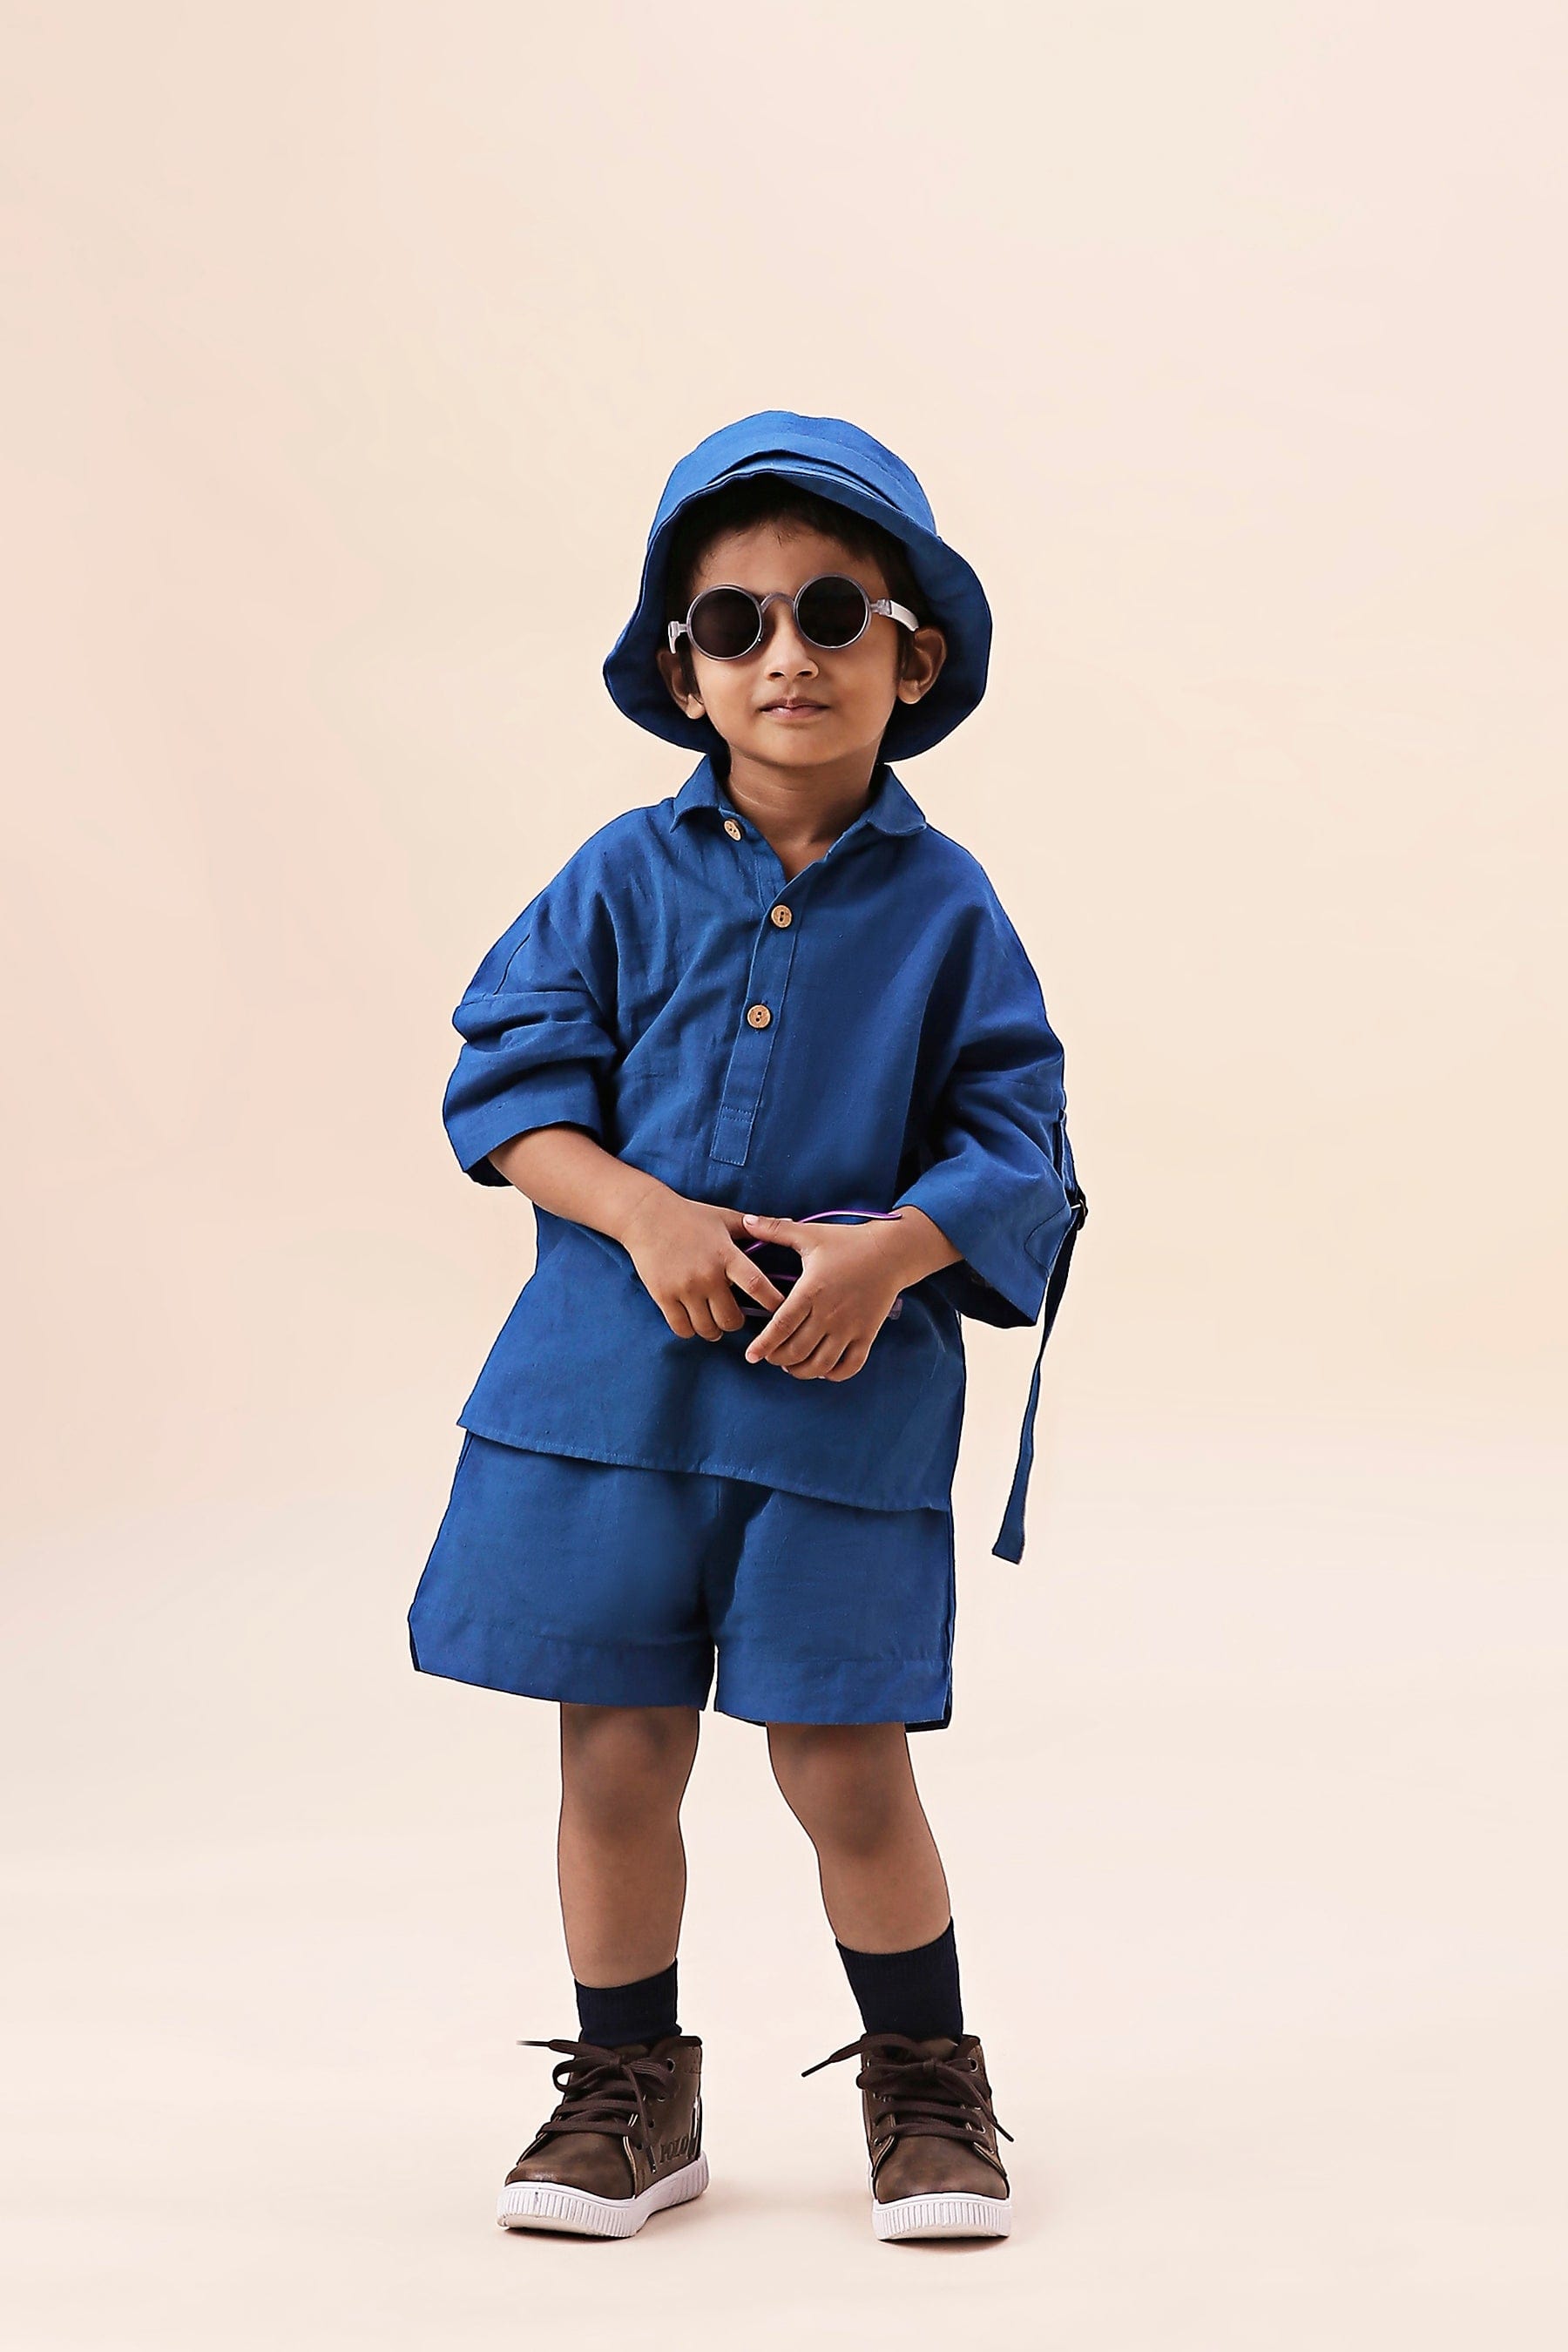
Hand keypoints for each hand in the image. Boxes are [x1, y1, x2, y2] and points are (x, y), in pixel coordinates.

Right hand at [619, 1189, 787, 1341]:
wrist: (645, 1215)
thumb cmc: (690, 1216)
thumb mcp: (724, 1218)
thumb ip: (755, 1227)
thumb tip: (789, 1221)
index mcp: (726, 1255)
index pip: (756, 1285)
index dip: (772, 1303)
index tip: (781, 1312)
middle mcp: (706, 1274)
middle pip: (731, 1319)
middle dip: (736, 1323)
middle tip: (735, 1318)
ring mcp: (684, 1288)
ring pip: (707, 1328)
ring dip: (714, 1330)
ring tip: (714, 1322)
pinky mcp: (663, 1296)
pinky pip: (682, 1328)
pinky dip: (690, 1330)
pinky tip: (694, 1321)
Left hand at [736, 1213, 907, 1380]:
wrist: (891, 1251)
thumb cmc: (847, 1242)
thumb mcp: (810, 1234)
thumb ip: (775, 1230)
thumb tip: (746, 1220)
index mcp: (811, 1291)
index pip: (781, 1326)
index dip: (763, 1345)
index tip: (750, 1356)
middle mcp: (829, 1313)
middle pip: (797, 1350)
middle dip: (778, 1359)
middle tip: (769, 1356)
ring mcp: (850, 1327)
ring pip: (821, 1364)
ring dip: (802, 1371)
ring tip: (791, 1366)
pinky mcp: (867, 1334)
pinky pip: (850, 1366)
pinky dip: (834, 1375)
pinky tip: (823, 1370)